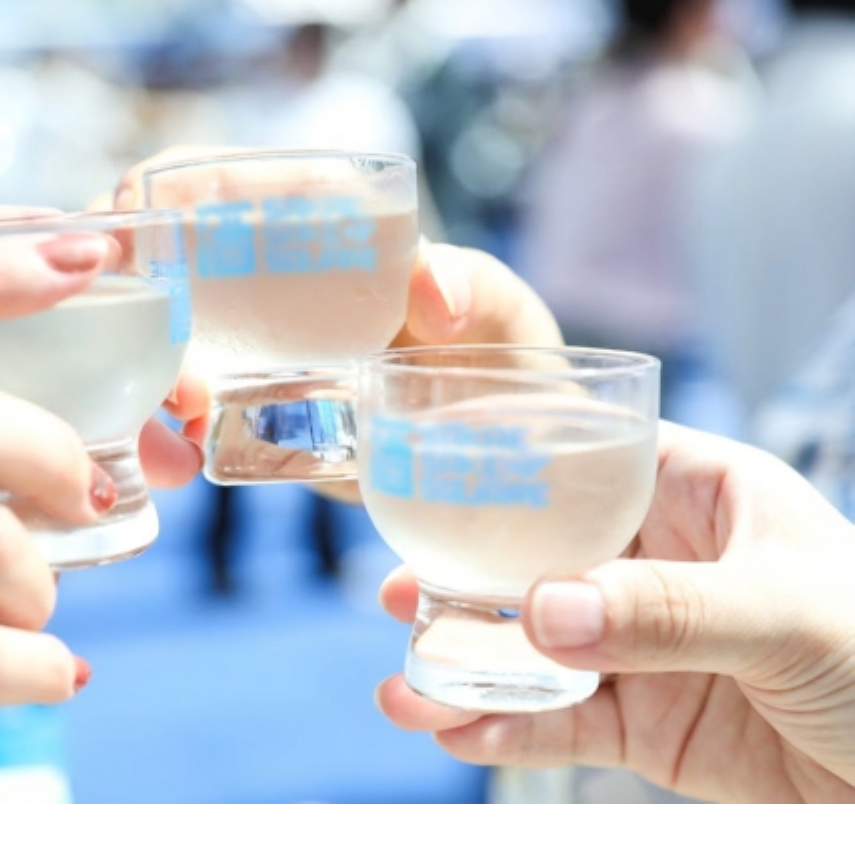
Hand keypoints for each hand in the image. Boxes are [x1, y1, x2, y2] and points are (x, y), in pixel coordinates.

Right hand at [101, 146, 562, 500]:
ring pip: (150, 344)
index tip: (129, 227)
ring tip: (179, 436)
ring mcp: (247, 352)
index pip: (207, 183)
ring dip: (140, 380)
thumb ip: (473, 287)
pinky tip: (180, 461)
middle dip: (130, 306)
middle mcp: (265, 284)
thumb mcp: (499, 313)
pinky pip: (177, 413)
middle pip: (155, 266)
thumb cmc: (503, 357)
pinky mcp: (247, 418)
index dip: (150, 194)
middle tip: (182, 383)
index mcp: (313, 228)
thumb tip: (435, 297)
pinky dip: (159, 433)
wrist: (507, 455)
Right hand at [376, 421, 854, 802]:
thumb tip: (544, 610)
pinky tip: (458, 729)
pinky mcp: (643, 722)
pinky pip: (560, 722)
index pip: (586, 456)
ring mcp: (644, 646)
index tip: (430, 464)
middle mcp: (658, 563)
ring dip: (467, 664)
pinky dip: (505, 728)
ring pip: (535, 648)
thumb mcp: (791, 610)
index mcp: (698, 496)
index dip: (510, 458)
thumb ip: (670, 609)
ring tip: (408, 683)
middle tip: (394, 589)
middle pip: (539, 558)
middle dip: (463, 575)